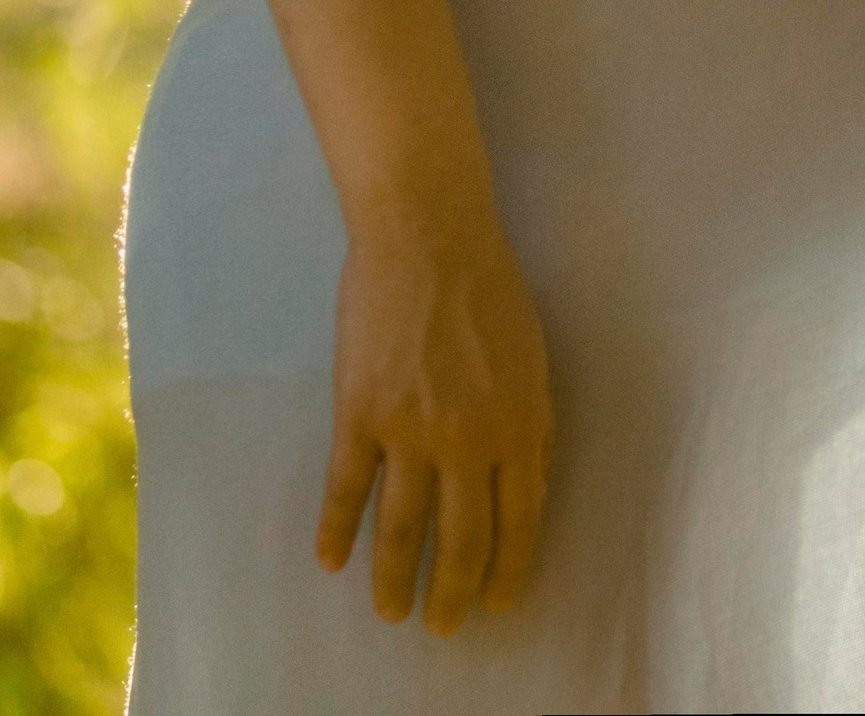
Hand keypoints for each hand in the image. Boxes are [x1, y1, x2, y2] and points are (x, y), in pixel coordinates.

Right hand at [316, 208, 554, 634]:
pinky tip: (331, 561)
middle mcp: (470, 439)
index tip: (495, 601)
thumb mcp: (533, 360)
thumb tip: (528, 484)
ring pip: (402, 527)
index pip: (519, 519)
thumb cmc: (490, 290)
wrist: (428, 237)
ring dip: (394, 578)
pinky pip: (348, 488)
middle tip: (442, 627)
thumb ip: (531, 425)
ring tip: (390, 612)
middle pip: (460, 538)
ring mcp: (412, 429)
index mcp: (521, 425)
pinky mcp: (360, 413)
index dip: (505, 566)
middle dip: (451, 592)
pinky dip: (338, 530)